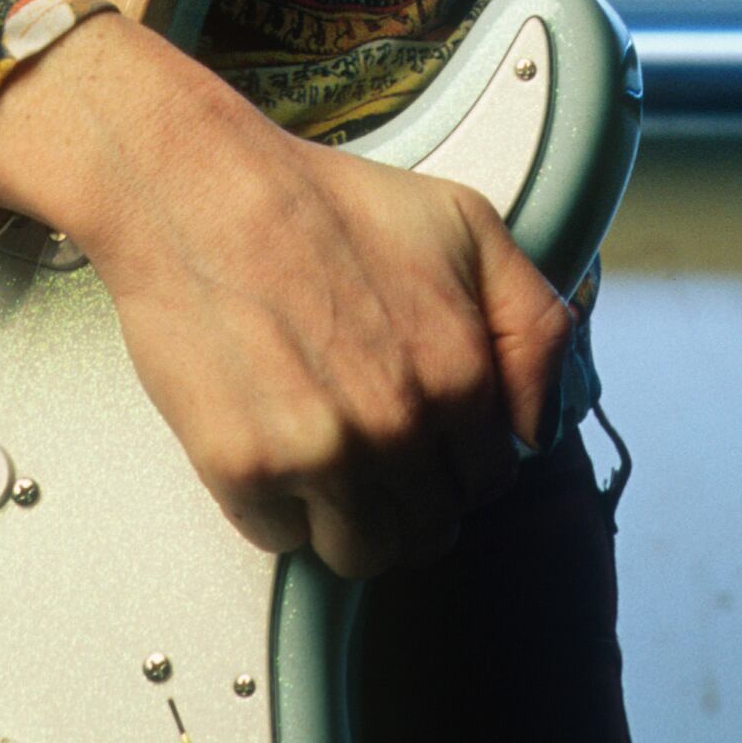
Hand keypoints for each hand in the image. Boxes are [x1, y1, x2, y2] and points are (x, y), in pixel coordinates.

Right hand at [0, 8, 573, 576]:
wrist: (200, 189)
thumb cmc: (323, 203)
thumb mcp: (466, 226)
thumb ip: (533, 324)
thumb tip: (541, 421)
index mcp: (461, 373)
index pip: (490, 480)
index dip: (455, 456)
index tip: (421, 428)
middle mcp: (400, 424)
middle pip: (430, 528)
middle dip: (406, 493)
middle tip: (365, 436)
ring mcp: (324, 454)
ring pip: (364, 554)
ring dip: (349, 519)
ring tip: (322, 452)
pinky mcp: (248, 470)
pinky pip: (282, 537)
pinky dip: (277, 505)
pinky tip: (270, 437)